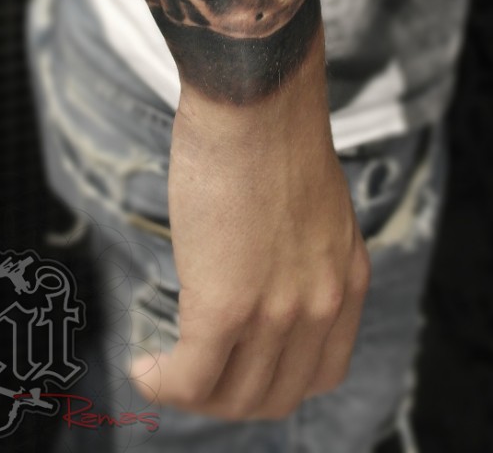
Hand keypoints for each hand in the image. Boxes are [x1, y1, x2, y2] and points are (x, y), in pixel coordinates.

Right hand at [131, 39, 369, 419]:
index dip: (275, 382)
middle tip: (192, 370)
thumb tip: (259, 263)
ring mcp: (275, 311)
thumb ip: (300, 246)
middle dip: (230, 396)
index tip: (240, 364)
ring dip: (191, 394)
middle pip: (275, 396)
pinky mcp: (225, 305)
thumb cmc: (273, 126)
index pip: (321, 373)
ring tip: (163, 370)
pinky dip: (163, 384)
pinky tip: (145, 367)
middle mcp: (320, 304)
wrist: (257, 96)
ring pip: (232, 397)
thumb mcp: (314, 200)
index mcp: (348, 278)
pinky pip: (191, 378)